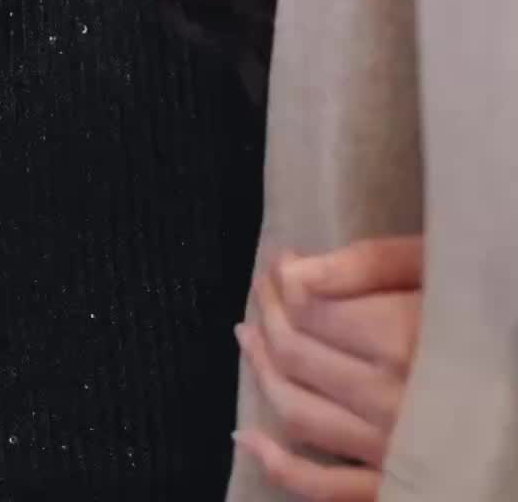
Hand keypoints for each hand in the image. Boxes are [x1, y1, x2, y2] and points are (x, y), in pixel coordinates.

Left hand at [233, 235, 422, 498]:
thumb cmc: (496, 315)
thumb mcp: (442, 268)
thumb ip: (369, 264)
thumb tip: (296, 270)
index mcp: (402, 338)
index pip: (308, 307)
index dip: (283, 279)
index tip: (280, 261)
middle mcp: (389, 398)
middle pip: (297, 354)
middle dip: (268, 314)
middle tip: (262, 289)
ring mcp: (390, 449)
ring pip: (298, 412)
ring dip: (262, 371)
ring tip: (248, 336)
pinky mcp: (397, 486)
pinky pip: (323, 489)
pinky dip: (277, 466)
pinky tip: (247, 439)